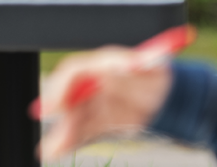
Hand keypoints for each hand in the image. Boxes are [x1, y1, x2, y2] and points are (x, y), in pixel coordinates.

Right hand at [34, 46, 171, 160]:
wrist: (165, 93)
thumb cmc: (156, 71)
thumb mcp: (155, 65)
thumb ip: (143, 65)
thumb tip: (130, 65)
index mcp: (103, 64)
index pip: (75, 73)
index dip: (60, 88)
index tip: (53, 107)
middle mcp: (93, 83)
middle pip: (72, 100)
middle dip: (62, 120)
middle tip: (54, 140)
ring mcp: (95, 103)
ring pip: (75, 119)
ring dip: (63, 135)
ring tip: (51, 151)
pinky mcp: (100, 121)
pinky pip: (84, 131)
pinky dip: (71, 141)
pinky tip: (57, 150)